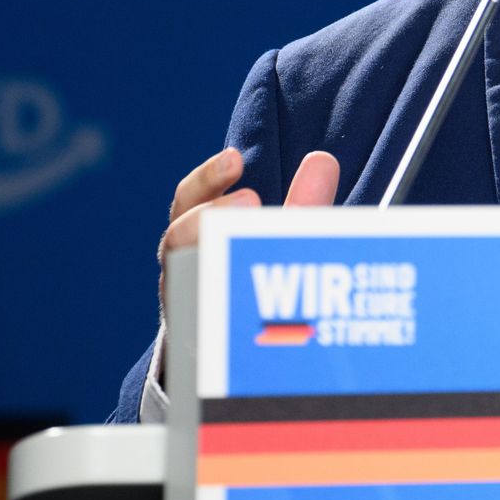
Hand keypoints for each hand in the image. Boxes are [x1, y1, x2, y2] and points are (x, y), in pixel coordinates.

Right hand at [157, 147, 339, 320]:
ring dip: (215, 265)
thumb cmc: (257, 270)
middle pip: (177, 238)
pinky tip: (255, 316)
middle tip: (250, 201)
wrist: (234, 339)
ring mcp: (184, 302)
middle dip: (209, 218)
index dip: (208, 178)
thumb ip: (302, 202)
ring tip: (250, 257)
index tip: (234, 160)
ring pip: (182, 283)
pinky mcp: (193, 338)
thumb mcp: (280, 236)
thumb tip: (323, 160)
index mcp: (196, 229)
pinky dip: (224, 319)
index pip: (190, 198)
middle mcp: (182, 263)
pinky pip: (198, 330)